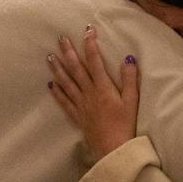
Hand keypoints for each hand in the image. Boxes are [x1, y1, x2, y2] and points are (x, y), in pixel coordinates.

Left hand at [47, 26, 139, 160]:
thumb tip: (128, 59)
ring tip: (50, 56)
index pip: (95, 62)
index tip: (88, 31)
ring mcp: (81, 105)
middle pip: (76, 69)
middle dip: (69, 52)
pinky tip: (51, 84)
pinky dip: (57, 92)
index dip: (91, 45)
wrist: (112, 150)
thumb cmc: (126, 126)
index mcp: (103, 88)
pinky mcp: (77, 117)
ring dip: (58, 68)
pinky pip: (64, 102)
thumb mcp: (132, 102)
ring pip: (67, 83)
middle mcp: (89, 94)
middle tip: (60, 38)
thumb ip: (130, 80)